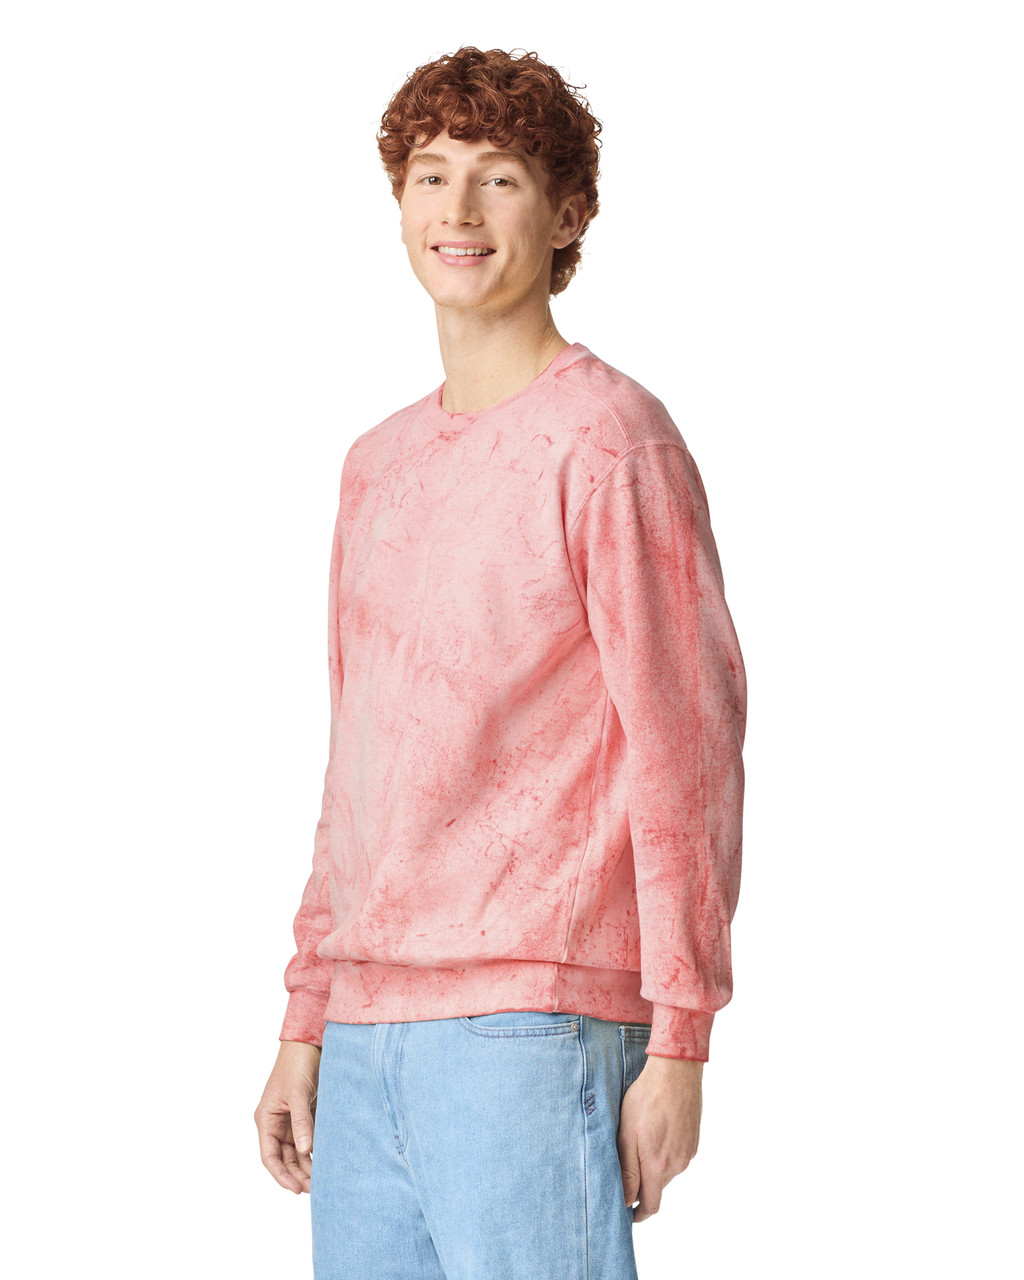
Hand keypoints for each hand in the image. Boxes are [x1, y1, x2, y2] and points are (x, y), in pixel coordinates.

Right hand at [254, 1040, 321, 1193]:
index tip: (296, 1188)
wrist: (310, 1042)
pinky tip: (327, 1161)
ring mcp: (292, 1120)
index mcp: (267, 1118)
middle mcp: (277, 1123)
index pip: (270, 1156)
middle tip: (315, 1188)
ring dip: (308, 1165)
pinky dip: (316, 1151)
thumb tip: (306, 1150)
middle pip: (285, 1158)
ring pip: (298, 1151)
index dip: (281, 1175)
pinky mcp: (307, 1115)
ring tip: (323, 1179)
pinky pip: (310, 1139)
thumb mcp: (298, 1093)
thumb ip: (301, 1121)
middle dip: (297, 1174)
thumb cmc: (297, 1064)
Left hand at [617, 1055, 702, 1222]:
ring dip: (653, 1165)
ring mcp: (688, 1153)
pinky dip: (664, 1152)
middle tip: (623, 1167)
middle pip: (656, 1187)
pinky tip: (655, 1131)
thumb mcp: (627, 1133)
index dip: (637, 1213)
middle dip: (641, 1185)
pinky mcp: (693, 1140)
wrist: (676, 1071)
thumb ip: (627, 1170)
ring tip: (639, 1141)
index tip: (625, 1213)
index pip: (650, 1205)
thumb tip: (624, 1199)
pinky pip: (676, 1156)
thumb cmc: (646, 1098)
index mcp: (659, 1166)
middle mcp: (677, 1164)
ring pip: (666, 1171)